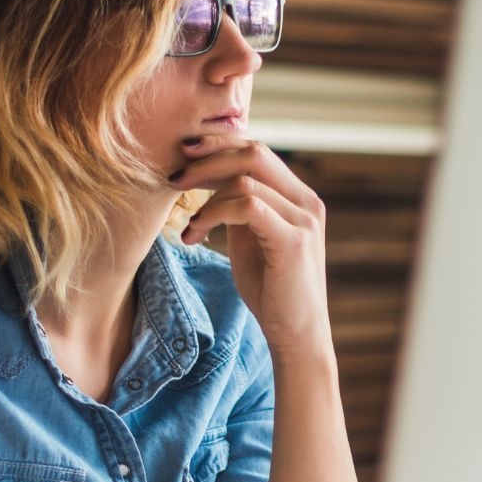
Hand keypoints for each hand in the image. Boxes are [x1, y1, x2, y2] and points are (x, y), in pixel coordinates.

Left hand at [171, 135, 331, 360]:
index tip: (184, 156)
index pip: (257, 151)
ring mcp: (304, 219)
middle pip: (254, 152)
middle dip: (208, 158)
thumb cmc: (272, 291)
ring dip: (205, 198)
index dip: (218, 146)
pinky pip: (247, 206)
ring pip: (245, 178)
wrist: (297, 335)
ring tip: (188, 224)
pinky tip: (197, 234)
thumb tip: (209, 179)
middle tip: (175, 176)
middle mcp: (306, 201)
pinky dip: (214, 214)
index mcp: (298, 197)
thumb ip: (239, 208)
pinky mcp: (293, 241)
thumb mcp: (251, 240)